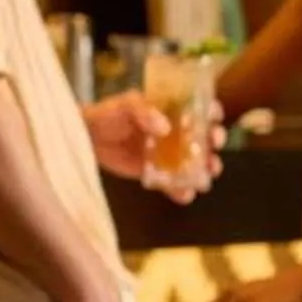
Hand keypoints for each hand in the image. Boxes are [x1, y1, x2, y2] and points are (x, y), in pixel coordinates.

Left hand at [80, 92, 223, 201]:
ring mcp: (169, 154)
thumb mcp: (125, 106)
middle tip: (213, 148)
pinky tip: (185, 195)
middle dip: (214, 144)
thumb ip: (144, 112)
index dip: (212, 113)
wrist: (86, 138)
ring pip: (196, 163)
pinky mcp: (158, 174)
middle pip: (205, 137)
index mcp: (173, 110)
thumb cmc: (108, 115)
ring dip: (205, 171)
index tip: (214, 119)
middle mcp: (177, 132)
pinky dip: (182, 191)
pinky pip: (175, 184)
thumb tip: (164, 128)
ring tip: (205, 177)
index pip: (201, 108)